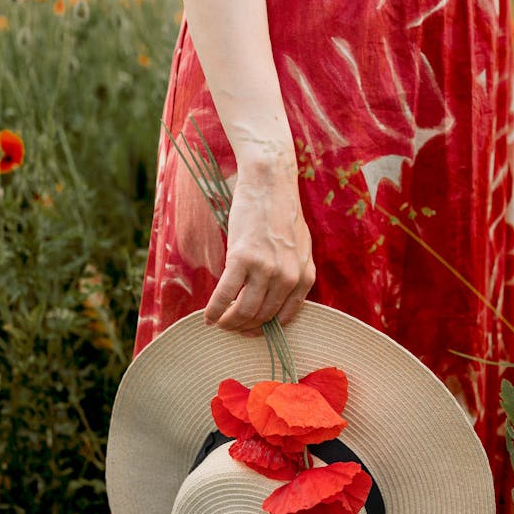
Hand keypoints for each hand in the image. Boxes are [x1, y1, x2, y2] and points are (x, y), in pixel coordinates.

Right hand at [204, 155, 314, 332]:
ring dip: (229, 323)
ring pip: (244, 312)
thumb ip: (292, 274)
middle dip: (243, 327)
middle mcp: (288, 277)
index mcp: (305, 277)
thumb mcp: (300, 249)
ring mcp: (266, 269)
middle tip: (229, 327)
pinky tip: (208, 317)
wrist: (270, 183)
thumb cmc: (281, 213)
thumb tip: (274, 300)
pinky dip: (214, 311)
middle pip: (262, 317)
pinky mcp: (242, 258)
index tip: (250, 330)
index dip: (264, 329)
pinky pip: (225, 295)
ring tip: (219, 322)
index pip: (284, 317)